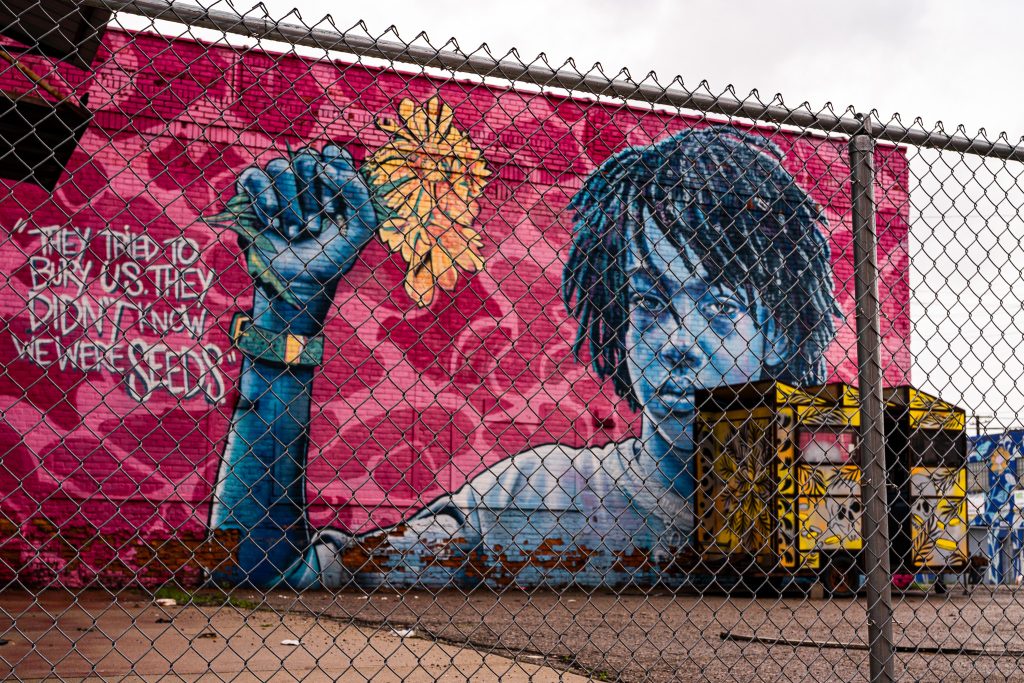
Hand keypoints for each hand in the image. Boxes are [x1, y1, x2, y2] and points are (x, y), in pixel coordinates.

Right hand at [207, 144, 376, 334]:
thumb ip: (359, 194)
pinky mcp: (250, 194)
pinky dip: (264, 200)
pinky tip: (272, 224)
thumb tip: (326, 166)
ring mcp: (276, 184)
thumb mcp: (360, 230)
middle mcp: (304, 177)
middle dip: (311, 196)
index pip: (334, 153)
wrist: (297, 284)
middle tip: (315, 228)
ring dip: (289, 205)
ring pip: (279, 166)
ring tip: (294, 234)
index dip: (336, 174)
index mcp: (332, 180)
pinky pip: (254, 177)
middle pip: (305, 157)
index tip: (335, 209)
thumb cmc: (331, 258)